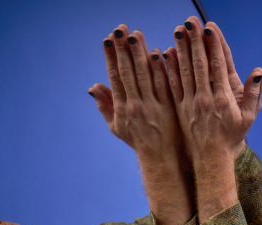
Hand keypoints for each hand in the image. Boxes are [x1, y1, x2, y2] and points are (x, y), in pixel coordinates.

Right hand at [89, 25, 184, 167]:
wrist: (160, 159)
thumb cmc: (137, 141)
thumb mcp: (117, 127)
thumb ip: (105, 105)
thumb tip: (93, 86)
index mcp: (122, 108)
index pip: (115, 77)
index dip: (111, 57)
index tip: (108, 39)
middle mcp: (136, 106)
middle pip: (128, 72)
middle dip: (123, 49)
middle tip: (120, 30)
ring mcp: (152, 107)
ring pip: (145, 76)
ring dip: (140, 54)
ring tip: (136, 35)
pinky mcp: (168, 109)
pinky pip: (164, 85)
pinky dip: (160, 69)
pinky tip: (157, 53)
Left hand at [167, 17, 261, 165]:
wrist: (211, 158)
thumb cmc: (232, 137)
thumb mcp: (249, 118)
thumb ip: (254, 94)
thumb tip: (259, 72)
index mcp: (223, 99)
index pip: (218, 66)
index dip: (214, 45)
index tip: (210, 28)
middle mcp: (206, 99)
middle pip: (199, 64)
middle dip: (195, 40)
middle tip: (191, 21)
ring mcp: (191, 103)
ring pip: (185, 71)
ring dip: (181, 49)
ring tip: (179, 30)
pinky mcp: (179, 108)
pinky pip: (174, 84)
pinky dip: (170, 68)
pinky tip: (166, 52)